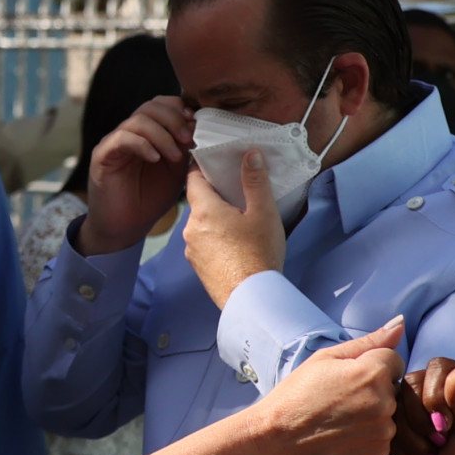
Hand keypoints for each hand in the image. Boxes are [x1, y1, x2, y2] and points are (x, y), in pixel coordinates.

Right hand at [77, 95, 193, 257]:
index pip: (162, 104)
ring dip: (162, 135)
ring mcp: (115, 142)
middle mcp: (130, 132)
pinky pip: (122, 138)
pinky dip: (143, 145)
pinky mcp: (103, 156)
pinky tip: (155, 159)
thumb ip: (185, 149)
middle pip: (150, 106)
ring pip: (138, 120)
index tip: (196, 124)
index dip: (179, 108)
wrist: (125, 227)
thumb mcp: (176, 172)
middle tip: (188, 139)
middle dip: (173, 119)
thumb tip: (198, 128)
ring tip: (175, 156)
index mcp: (148, 133)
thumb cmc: (150, 199)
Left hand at [184, 152, 286, 308]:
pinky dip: (215, 241)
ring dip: (216, 222)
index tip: (216, 165)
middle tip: (238, 197)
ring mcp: (192, 250)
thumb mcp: (263, 213)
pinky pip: (204, 245)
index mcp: (204, 210)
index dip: (203, 169)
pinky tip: (235, 247)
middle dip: (216, 198)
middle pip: (199, 203)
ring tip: (241, 226)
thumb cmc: (258, 255)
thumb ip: (255, 181)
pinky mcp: (198, 268)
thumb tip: (251, 155)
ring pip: (201, 225)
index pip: (193, 178)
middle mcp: (191, 229)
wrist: (252, 299)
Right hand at [258, 319, 405, 454]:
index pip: (394, 361)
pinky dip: (367, 439)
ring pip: (388, 416)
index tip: (348, 379)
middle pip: (393, 389)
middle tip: (339, 401)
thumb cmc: (296, 396)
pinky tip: (341, 438)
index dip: (372, 367)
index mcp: (373, 372)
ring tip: (338, 421)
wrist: (275, 443)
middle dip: (374, 392)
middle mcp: (384, 402)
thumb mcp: (326, 358)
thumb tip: (400, 324)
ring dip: (372, 416)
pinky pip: (382, 440)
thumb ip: (368, 341)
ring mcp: (383, 432)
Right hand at [391, 356, 454, 454]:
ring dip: (412, 437)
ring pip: (394, 406)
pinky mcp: (399, 430)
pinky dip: (402, 449)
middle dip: (422, 419)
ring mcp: (417, 412)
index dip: (436, 394)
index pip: (439, 368)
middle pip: (411, 383)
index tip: (448, 425)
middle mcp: (440, 394)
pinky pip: (385, 427)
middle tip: (440, 443)